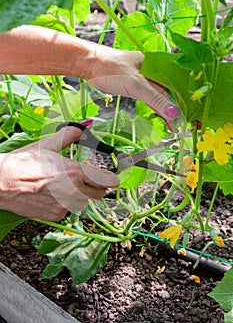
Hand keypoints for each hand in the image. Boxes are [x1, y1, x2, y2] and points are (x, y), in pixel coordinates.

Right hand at [0, 127, 118, 220]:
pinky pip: (68, 211)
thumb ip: (71, 135)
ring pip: (84, 202)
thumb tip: (86, 125)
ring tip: (62, 185)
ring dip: (80, 195)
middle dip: (96, 186)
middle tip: (84, 178)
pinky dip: (64, 204)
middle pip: (100, 194)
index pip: (108, 181)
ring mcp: (65, 206)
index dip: (111, 178)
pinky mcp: (55, 216)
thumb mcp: (48, 144)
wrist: (2, 182)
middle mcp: (74, 191)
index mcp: (76, 172)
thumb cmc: (23, 163)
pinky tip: (51, 195)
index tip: (110, 177)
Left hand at [88, 47, 179, 130]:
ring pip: (159, 95)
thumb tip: (173, 113)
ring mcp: (143, 77)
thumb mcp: (136, 85)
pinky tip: (158, 114)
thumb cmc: (111, 69)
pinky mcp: (134, 83)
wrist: (90, 64)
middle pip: (168, 92)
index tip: (183, 120)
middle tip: (178, 126)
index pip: (174, 88)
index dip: (180, 104)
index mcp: (158, 65)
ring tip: (171, 125)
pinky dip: (154, 106)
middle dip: (174, 109)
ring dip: (164, 109)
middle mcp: (153, 70)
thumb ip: (155, 99)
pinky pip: (149, 96)